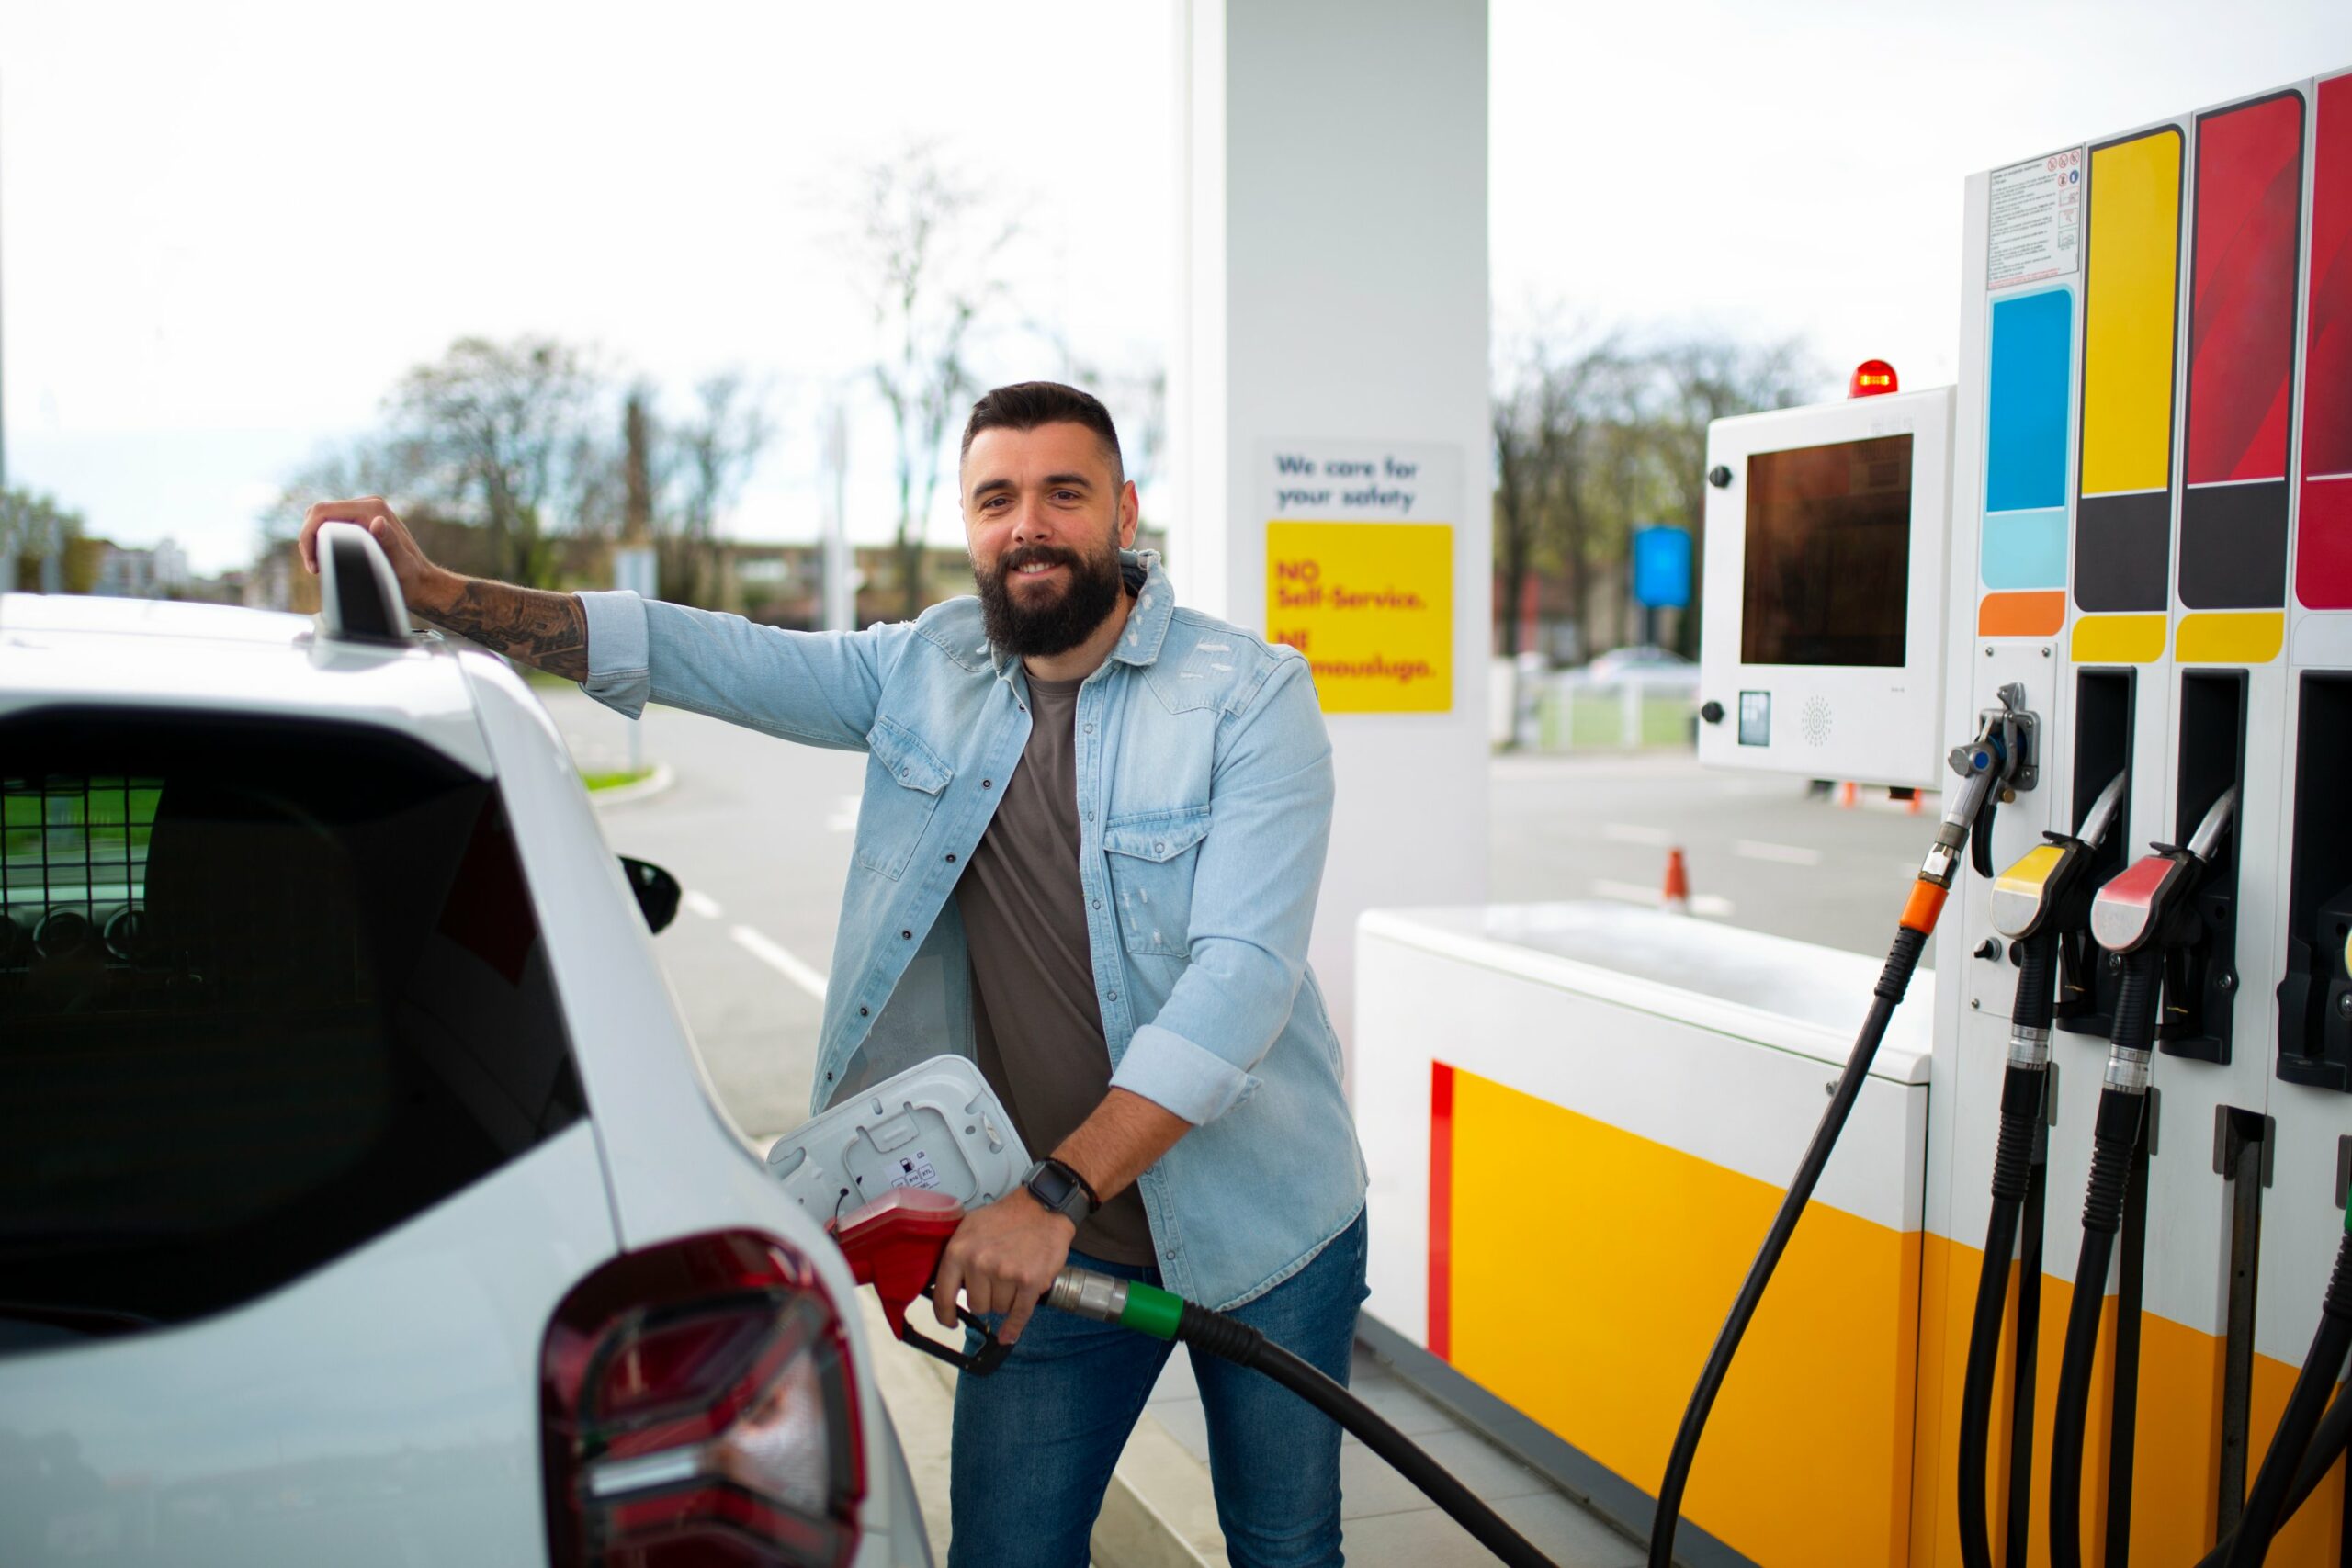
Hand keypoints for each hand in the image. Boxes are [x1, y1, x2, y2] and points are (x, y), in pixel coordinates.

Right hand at [297, 497, 445, 609]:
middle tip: (314, 566)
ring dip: (314, 540)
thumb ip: (390, 542)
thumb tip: (378, 522)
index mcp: (372, 509)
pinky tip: (325, 560)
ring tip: (318, 566)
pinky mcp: (360, 521)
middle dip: (309, 538)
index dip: (309, 534)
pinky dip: (322, 541)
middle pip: (319, 512)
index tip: (312, 560)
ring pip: (322, 519)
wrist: (421, 581)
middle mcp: (367, 505)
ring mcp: (363, 512)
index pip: (323, 511)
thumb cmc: (411, 576)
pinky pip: (331, 525)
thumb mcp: (401, 563)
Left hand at [931, 1192, 1074, 1344]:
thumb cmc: (1007, 1216)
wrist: (1043, 1206)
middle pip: (976, 1306)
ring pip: (999, 1309)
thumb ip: (956, 1255)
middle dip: (986, 1298)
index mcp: (959, 1251)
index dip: (945, 1315)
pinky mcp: (1030, 1281)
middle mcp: (979, 1263)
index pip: (943, 1296)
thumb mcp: (970, 1226)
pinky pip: (1019, 1314)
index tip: (949, 1321)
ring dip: (1006, 1300)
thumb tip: (946, 1284)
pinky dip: (1014, 1327)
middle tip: (996, 1281)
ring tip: (1013, 1278)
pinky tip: (1009, 1334)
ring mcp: (1005, 1274)